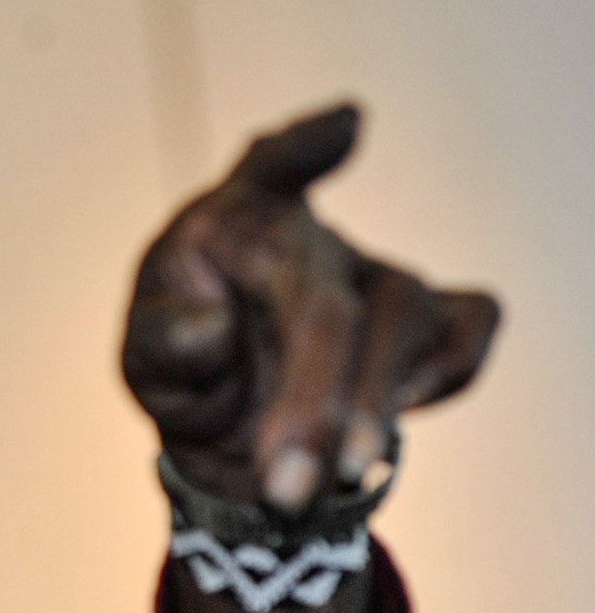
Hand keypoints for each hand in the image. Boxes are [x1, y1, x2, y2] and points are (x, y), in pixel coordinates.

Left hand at [122, 103, 499, 512]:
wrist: (235, 432)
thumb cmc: (185, 369)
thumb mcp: (146, 363)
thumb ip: (164, 344)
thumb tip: (208, 330)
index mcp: (231, 222)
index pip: (267, 168)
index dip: (305, 148)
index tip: (347, 126)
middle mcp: (311, 235)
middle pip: (325, 303)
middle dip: (313, 401)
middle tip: (286, 485)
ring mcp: (376, 270)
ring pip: (402, 319)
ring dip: (367, 410)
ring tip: (323, 483)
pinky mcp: (431, 315)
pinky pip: (466, 332)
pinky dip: (444, 379)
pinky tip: (386, 432)